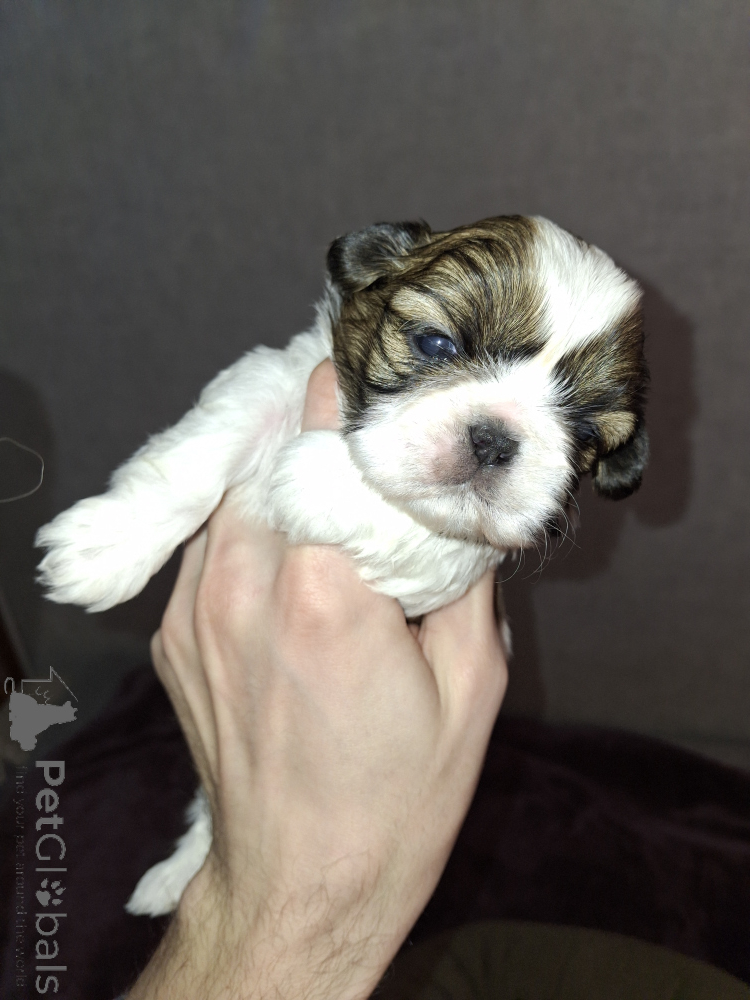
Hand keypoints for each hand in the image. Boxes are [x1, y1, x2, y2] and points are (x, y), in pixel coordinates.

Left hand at [128, 361, 507, 999]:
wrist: (301, 884)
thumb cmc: (394, 800)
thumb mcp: (470, 690)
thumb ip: (466, 579)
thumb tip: (463, 508)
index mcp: (323, 597)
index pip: (318, 452)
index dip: (342, 400)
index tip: (361, 366)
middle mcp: (242, 590)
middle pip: (267, 460)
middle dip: (309, 426)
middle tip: (352, 410)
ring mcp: (195, 612)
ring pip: (230, 495)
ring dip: (273, 468)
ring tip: (319, 462)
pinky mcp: (174, 635)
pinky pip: (207, 544)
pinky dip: (244, 518)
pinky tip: (282, 529)